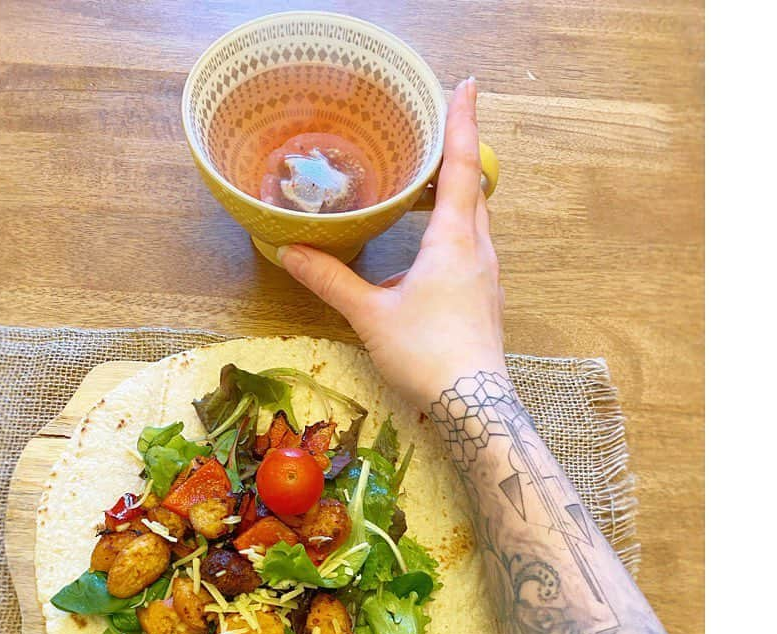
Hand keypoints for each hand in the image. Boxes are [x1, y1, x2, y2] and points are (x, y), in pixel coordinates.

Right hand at [278, 78, 505, 410]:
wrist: (474, 404)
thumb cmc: (426, 353)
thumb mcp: (371, 315)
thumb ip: (331, 280)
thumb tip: (289, 252)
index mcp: (454, 240)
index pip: (461, 166)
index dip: (461, 122)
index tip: (465, 85)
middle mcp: (479, 250)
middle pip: (474, 189)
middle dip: (455, 157)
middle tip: (431, 137)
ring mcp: (487, 276)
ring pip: (477, 220)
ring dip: (457, 196)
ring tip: (426, 187)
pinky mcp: (485, 299)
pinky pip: (474, 247)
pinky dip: (456, 229)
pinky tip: (429, 248)